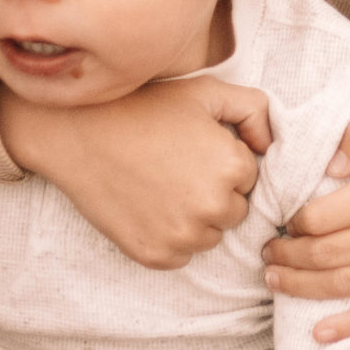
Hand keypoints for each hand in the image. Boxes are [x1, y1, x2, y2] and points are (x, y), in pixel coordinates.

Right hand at [0, 77, 271, 268]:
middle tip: (178, 169)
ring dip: (196, 219)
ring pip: (209, 236)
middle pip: (234, 211)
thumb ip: (255, 110)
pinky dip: (170, 237)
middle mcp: (213, 208)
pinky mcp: (154, 256)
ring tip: (163, 187)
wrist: (80, 133)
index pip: (250, 177)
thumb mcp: (208, 92)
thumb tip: (269, 146)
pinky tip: (148, 207)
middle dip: (215, 192)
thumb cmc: (146, 108)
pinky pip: (180, 256)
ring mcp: (182, 237)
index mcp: (233, 168)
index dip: (223, 161)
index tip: (195, 149)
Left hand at [262, 114, 349, 341]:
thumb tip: (331, 166)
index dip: (295, 221)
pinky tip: (318, 332)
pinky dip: (347, 327)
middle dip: (288, 255)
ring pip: (342, 284)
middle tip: (268, 251)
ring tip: (274, 278)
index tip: (283, 217)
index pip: (324, 217)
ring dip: (300, 286)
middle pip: (326, 254)